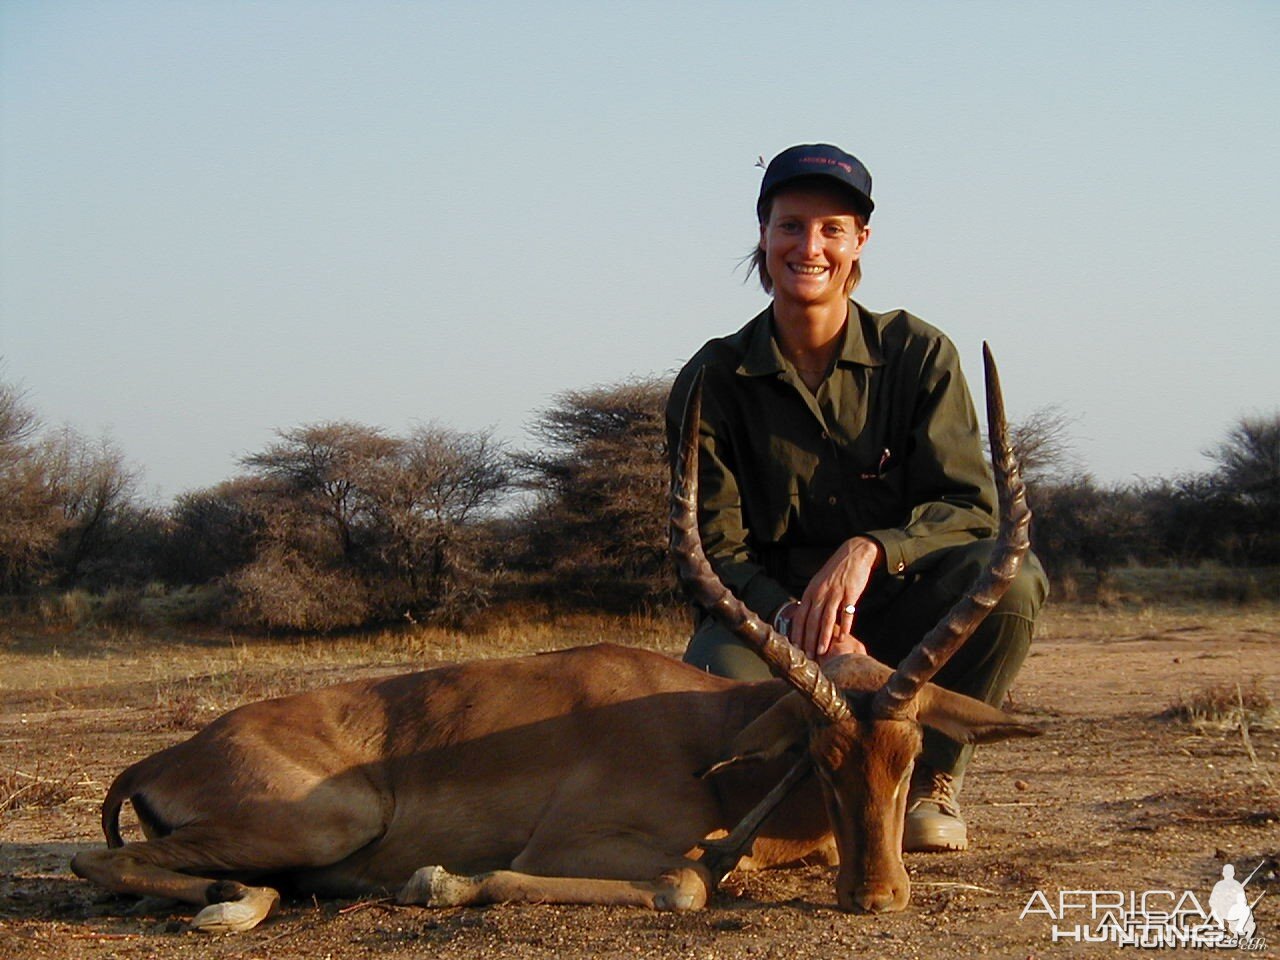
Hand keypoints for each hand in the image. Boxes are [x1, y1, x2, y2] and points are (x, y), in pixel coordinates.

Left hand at [790, 536, 882, 659]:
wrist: (853, 554)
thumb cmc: (835, 572)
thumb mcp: (819, 583)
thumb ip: (812, 600)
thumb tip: (804, 619)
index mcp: (810, 591)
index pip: (800, 616)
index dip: (797, 633)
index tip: (796, 648)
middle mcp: (820, 593)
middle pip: (812, 620)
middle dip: (808, 640)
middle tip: (808, 656)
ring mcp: (835, 593)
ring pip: (827, 619)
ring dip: (823, 637)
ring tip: (821, 652)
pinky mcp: (850, 593)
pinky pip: (847, 613)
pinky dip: (844, 626)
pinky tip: (842, 638)